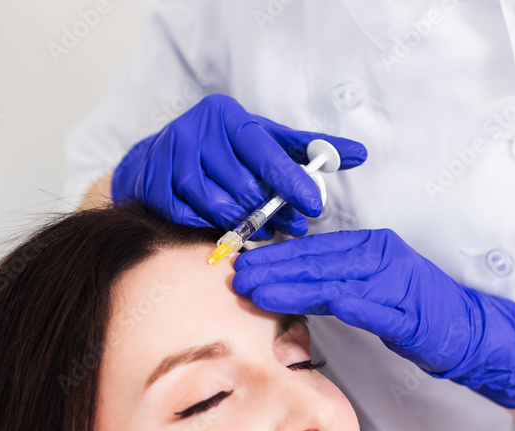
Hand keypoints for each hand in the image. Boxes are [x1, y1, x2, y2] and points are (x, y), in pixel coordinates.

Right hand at [111, 93, 366, 240]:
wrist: (159, 156)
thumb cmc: (224, 148)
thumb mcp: (263, 140)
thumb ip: (307, 149)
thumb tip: (360, 154)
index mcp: (227, 116)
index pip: (264, 151)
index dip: (291, 181)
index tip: (314, 206)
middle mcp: (196, 131)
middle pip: (241, 184)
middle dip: (270, 211)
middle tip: (292, 227)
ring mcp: (170, 158)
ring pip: (215, 206)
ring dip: (242, 223)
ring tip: (263, 230)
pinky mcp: (154, 186)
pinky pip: (190, 218)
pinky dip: (210, 227)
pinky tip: (224, 227)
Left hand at [231, 229, 514, 407]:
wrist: (470, 332)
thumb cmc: (416, 312)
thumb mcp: (370, 290)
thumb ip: (334, 281)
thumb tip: (290, 282)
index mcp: (370, 248)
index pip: (314, 250)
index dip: (275, 257)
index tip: (242, 263)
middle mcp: (381, 257)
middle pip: (317, 261)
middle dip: (272, 268)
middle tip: (235, 274)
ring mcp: (396, 282)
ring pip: (333, 279)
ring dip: (291, 284)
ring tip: (255, 289)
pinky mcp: (408, 312)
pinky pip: (369, 306)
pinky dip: (340, 302)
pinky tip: (311, 302)